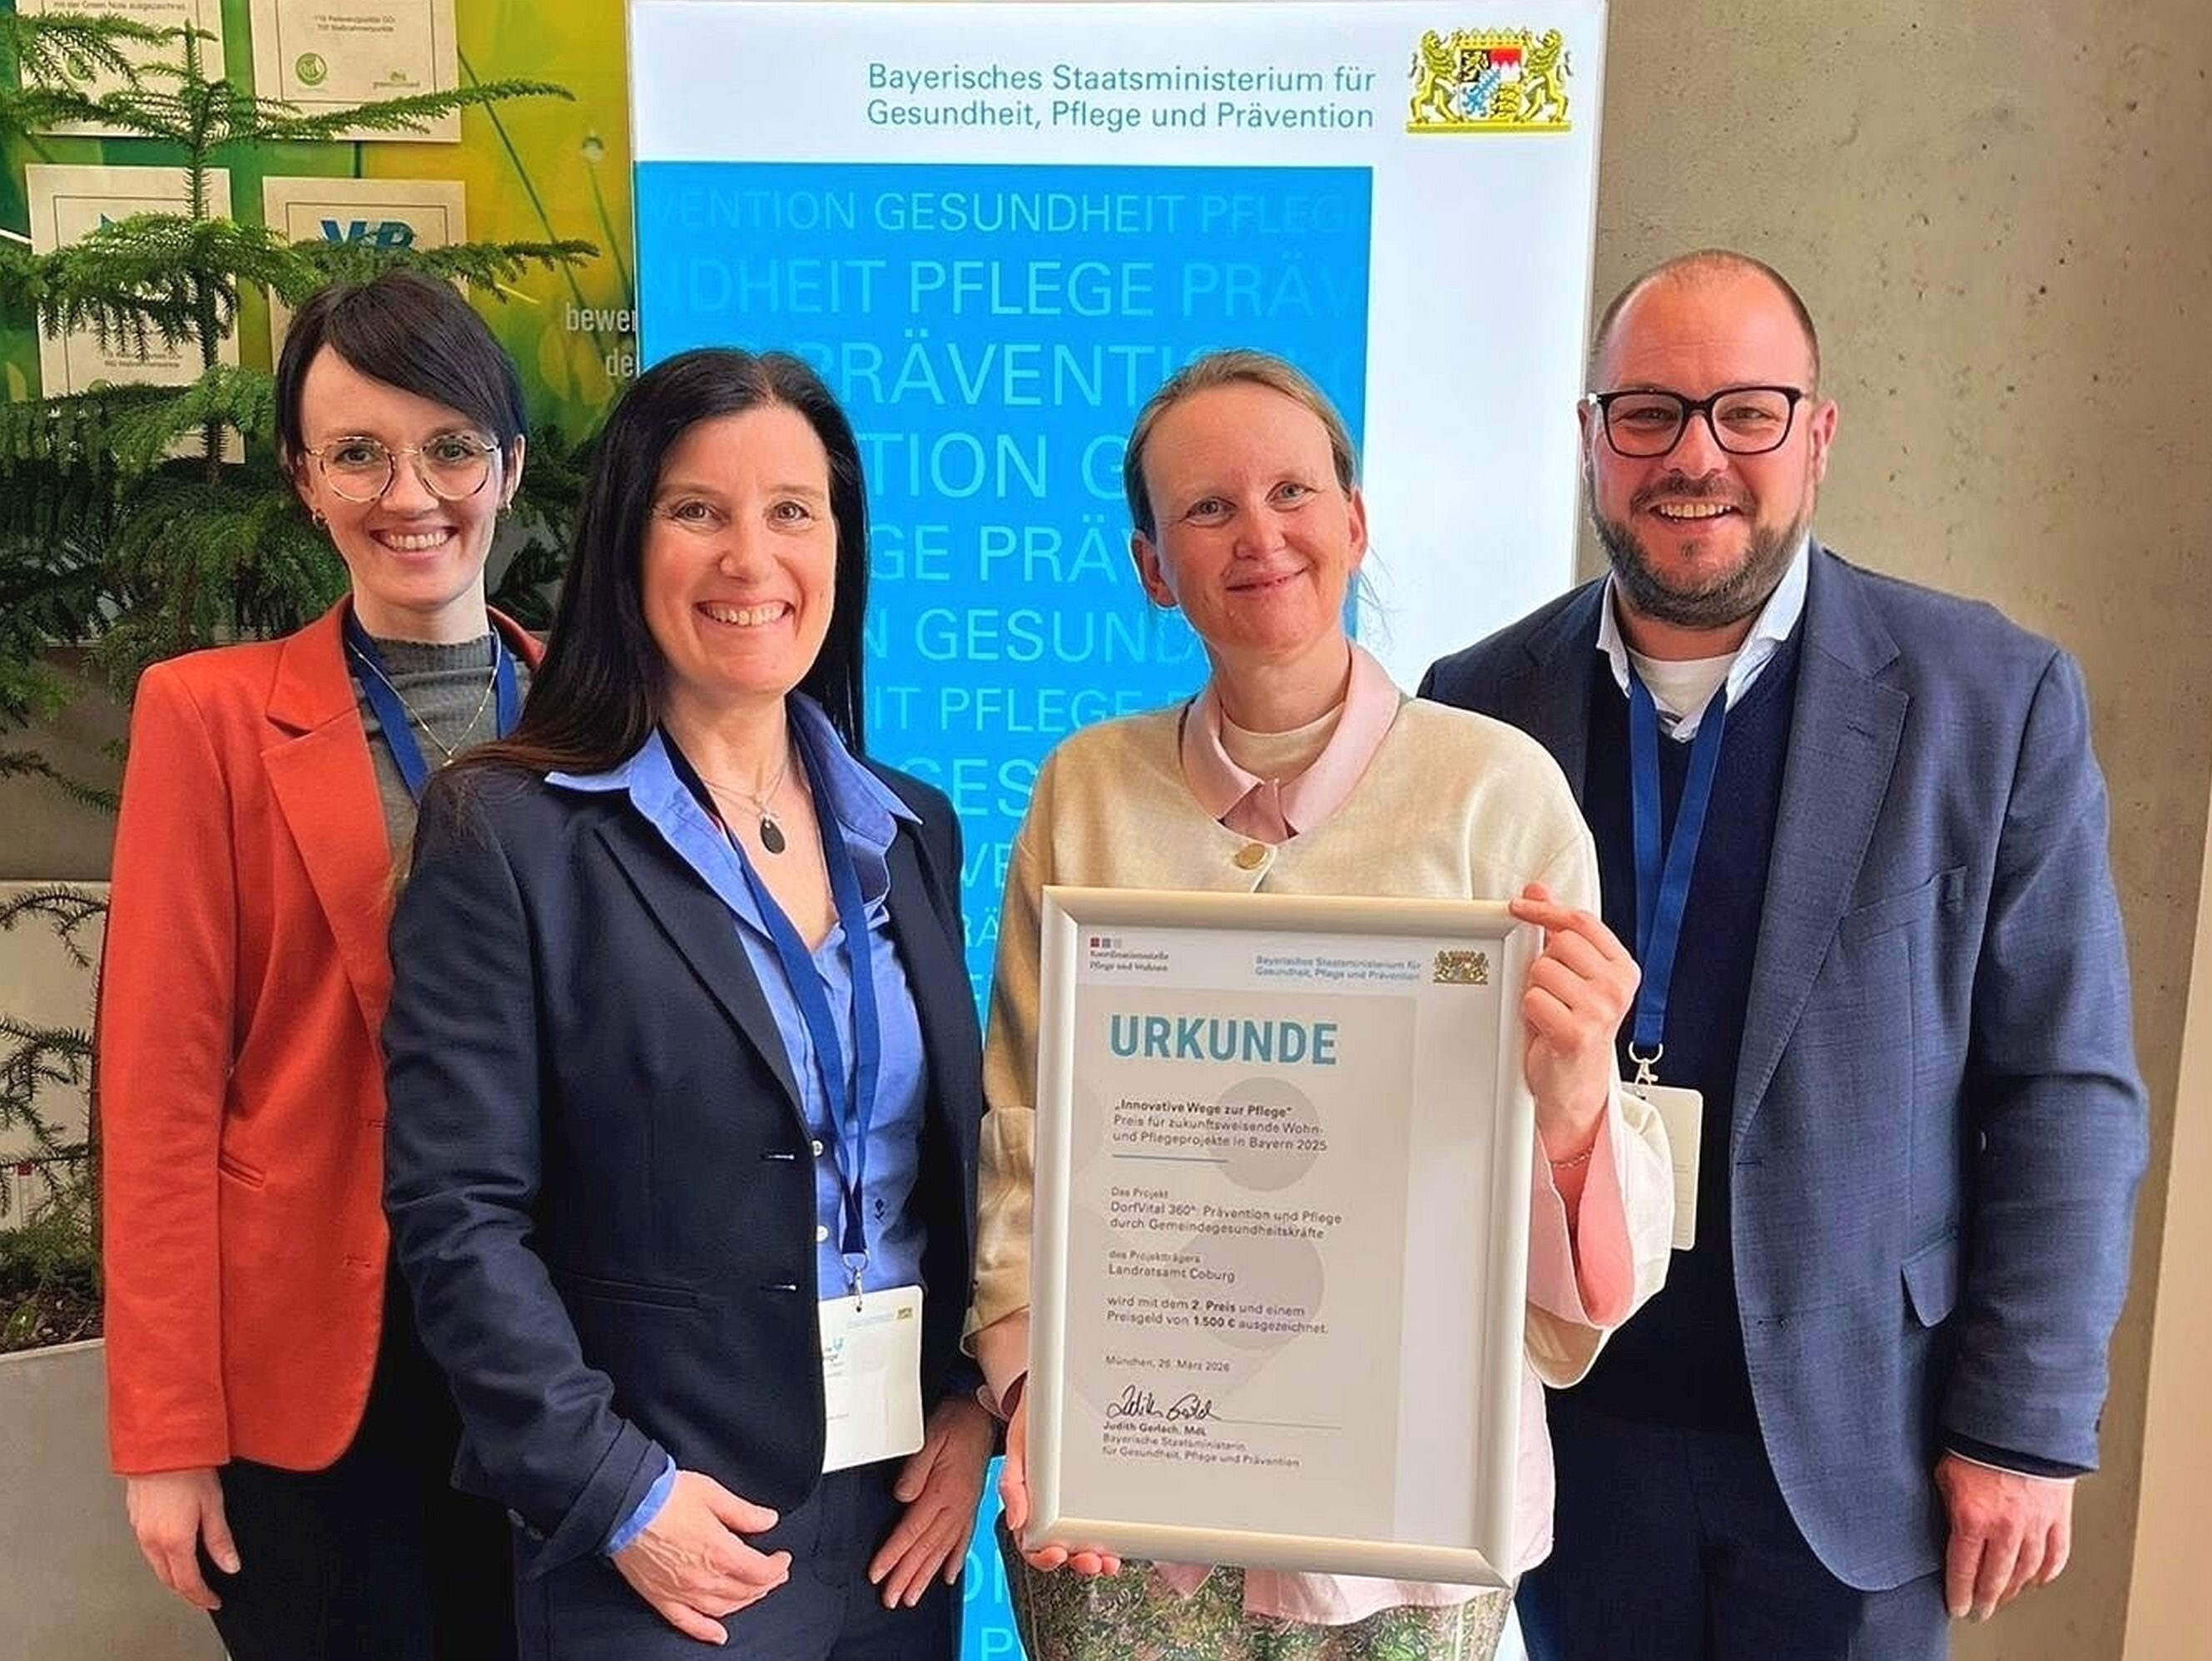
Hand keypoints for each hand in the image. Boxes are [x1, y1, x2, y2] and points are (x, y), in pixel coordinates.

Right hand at [125, 1468, 238, 1611]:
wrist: (159, 1444)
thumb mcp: (213, 1504)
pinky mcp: (134, 1518)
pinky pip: (147, 1549)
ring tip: (190, 1578)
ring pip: (154, 1565)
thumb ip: (219, 1539)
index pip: (187, 1581)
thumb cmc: (189, 1469)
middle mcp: (151, 1540)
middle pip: (167, 1578)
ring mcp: (139, 1529)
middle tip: (202, 1596)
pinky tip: (172, 1552)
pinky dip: (161, 1559)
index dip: (201, 1596)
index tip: (213, 1601)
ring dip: (172, 1576)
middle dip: (185, 1591)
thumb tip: (230, 1566)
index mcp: (174, 1540)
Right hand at [611, 1470, 791, 1644]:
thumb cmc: (665, 1495)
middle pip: (745, 1591)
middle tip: (774, 1574)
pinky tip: (719, 1635)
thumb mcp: (713, 1494)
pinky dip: (706, 1632)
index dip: (777, 1567)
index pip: (760, 1571)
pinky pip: (688, 1623)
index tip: (783, 1559)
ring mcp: (682, 1592)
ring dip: (744, 1602)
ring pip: (723, 1608)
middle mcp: (703, 1578)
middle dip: (766, 1583)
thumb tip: (769, 1520)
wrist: (625, 1505)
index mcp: (720, 1551)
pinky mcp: (661, 1598)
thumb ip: (744, 1513)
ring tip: (754, 1592)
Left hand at [868, 1395, 995, 1606]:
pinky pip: (963, 1540)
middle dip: (905, 1577)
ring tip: (911, 1597)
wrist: (983, 1416)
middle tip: (890, 1599)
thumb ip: (915, 1469)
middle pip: (925, 1549)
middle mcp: (955, 1506)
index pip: (911, 1532)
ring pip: (942, 1551)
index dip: (892, 1555)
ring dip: (925, 1576)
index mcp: (942, 1492)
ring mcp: (965, 1509)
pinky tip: (949, 1577)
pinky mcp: (970, 1507)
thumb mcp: (930, 1437)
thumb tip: (901, 1496)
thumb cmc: (957, 1423)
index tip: (878, 1574)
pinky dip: (955, 1561)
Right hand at [999, 1384, 1120, 1576]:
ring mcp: (1079, 1504)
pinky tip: (1122, 1542)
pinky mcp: (1099, 1494)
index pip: (1032, 1543)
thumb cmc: (1033, 1421)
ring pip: (1087, 1542)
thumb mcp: (1018, 1447)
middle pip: (1064, 1549)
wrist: (1056, 1392)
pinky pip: (1105, 1522)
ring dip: (1097, 1558)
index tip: (1055, 1554)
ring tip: (1108, 1560)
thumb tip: (1015, 1521)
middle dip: (1077, 1561)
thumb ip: (1011, 1483)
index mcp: (1031, 1504)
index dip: (1042, 1556)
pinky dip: (1113, 1538)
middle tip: (1090, 1560)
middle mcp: (1055, 1510)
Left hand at [1508, 884, 1639, 1156]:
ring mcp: (1600, 1010)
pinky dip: (1529, 1013)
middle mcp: (1617, 987)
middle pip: (1558, 944)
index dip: (1545, 911)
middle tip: (1551, 992)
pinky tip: (1544, 1027)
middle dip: (1542, 964)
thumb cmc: (1573, 1028)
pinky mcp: (1577, 1032)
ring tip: (1549, 1012)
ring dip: (1535, 990)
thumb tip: (1537, 890)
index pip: (1580, 922)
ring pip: (1541, 970)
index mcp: (1622, 969)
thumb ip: (1556, 932)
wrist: (1574, 1086)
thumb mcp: (1570, 976)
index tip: (1519, 907)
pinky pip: (1533, 999)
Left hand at [1935, 1454, 2074, 1620]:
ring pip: (2026, 1572)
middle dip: (1986, 1599)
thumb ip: (1949, 1506)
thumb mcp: (1946, 1474)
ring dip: (2013, 1590)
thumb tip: (1947, 1527)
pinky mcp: (2058, 1517)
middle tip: (1980, 1611)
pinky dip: (2046, 1572)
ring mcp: (2036, 1526)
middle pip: (1996, 1578)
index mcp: (1973, 1519)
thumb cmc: (1976, 1442)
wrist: (2017, 1421)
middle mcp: (2006, 1528)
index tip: (1956, 1608)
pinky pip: (2055, 1555)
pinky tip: (2037, 1580)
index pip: (1963, 1570)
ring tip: (2003, 1598)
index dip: (1959, 1593)